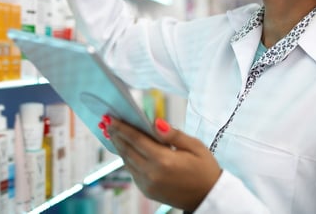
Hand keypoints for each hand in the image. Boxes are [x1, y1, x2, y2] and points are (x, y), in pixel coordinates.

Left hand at [102, 116, 221, 211]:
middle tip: (108, 122)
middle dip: (117, 135)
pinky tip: (128, 149)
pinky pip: (132, 172)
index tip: (112, 118)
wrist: (208, 196)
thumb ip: (173, 134)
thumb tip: (156, 122)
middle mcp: (152, 174)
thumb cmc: (205, 169)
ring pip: (127, 162)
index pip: (136, 140)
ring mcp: (148, 184)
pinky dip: (128, 159)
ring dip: (120, 147)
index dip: (122, 128)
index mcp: (164, 160)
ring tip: (115, 133)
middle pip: (127, 150)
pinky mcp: (147, 191)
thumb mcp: (195, 146)